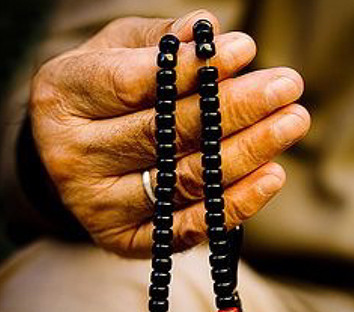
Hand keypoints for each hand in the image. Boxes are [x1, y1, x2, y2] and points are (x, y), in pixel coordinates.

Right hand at [29, 9, 309, 256]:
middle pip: (164, 135)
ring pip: (183, 181)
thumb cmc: (102, 96)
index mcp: (61, 100)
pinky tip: (272, 176)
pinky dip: (234, 204)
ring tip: (292, 122)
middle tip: (287, 87)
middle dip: (234, 109)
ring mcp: (98, 206)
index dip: (192, 70)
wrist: (75, 156)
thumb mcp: (117, 53)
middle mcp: (72, 158)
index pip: (132, 84)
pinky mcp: (126, 240)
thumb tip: (208, 30)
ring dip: (247, 152)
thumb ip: (159, 43)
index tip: (246, 50)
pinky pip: (188, 227)